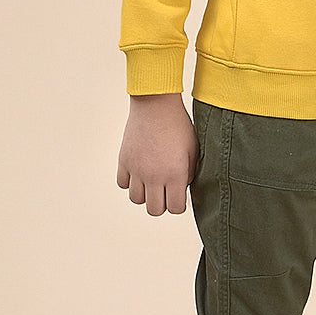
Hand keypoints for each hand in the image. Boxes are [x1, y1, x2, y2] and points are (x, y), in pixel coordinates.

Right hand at [116, 94, 197, 215]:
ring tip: (151, 182)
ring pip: (136, 199)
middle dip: (162, 204)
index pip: (175, 208)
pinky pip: (123, 184)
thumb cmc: (179, 125)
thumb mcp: (193, 150)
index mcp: (175, 174)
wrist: (156, 104)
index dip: (178, 205)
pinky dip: (130, 182)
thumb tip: (181, 189)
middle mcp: (154, 176)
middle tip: (165, 191)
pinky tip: (139, 172)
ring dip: (145, 194)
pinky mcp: (124, 161)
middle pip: (154, 210)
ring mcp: (137, 169)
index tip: (179, 195)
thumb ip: (189, 174)